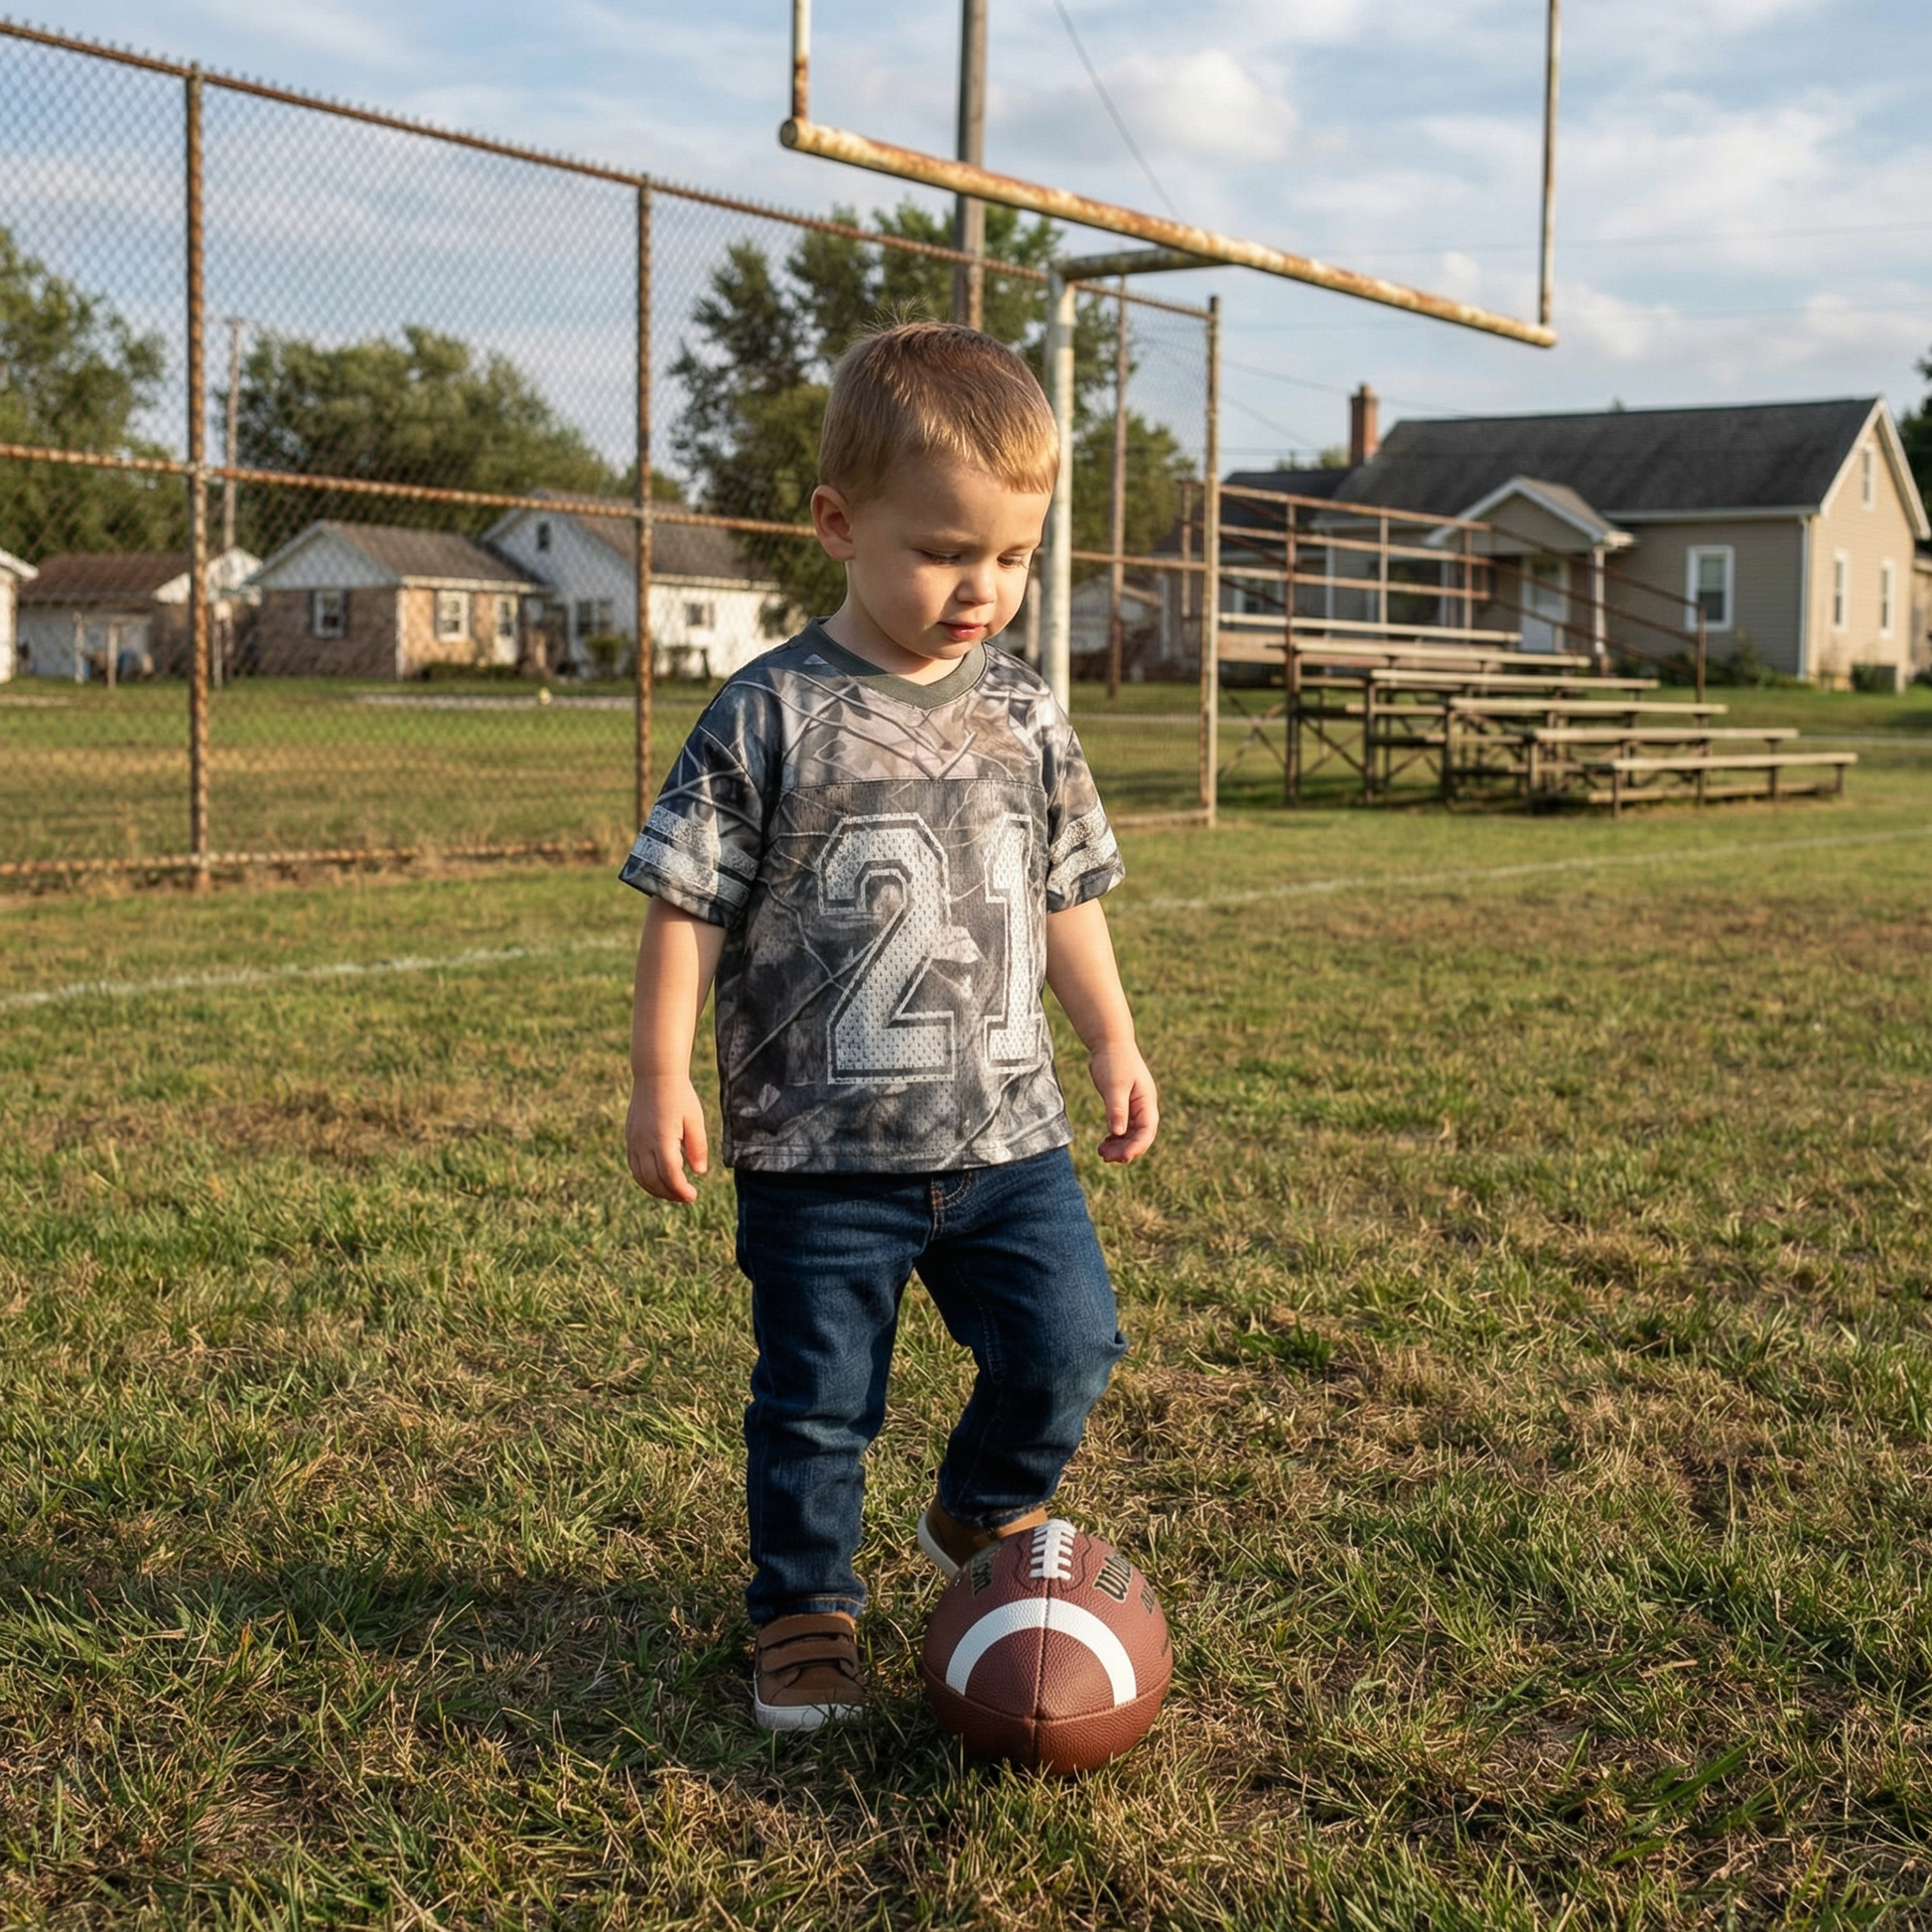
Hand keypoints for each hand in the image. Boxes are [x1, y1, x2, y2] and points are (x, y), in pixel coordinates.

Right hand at [626, 1072, 709, 1201]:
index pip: (670, 1175)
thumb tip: (699, 1172)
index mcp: (662, 1139)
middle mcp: (644, 1143)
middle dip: (670, 1193)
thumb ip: (697, 1147)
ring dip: (656, 1189)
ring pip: (640, 1176)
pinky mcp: (630, 1138)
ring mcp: (634, 1141)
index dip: (681, 1190)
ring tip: (674, 1193)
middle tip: (686, 1197)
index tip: (693, 1196)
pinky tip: (658, 1181)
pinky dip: (645, 1179)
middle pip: (654, 1180)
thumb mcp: (695, 1120)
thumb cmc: (680, 1096)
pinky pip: (634, 1166)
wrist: (656, 1075)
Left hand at [1089, 1039, 1157, 1163]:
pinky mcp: (1124, 1105)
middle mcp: (1144, 1106)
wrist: (1110, 1042)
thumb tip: (1118, 1133)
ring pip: (1131, 1133)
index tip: (1121, 1158)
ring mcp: (1135, 1106)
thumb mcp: (1114, 1086)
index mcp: (1147, 1102)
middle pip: (1140, 1136)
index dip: (1136, 1147)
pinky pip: (1123, 1127)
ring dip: (1119, 1145)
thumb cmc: (1114, 1061)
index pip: (1147, 1131)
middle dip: (1125, 1149)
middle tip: (1105, 1156)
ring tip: (1102, 1152)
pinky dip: (1115, 1137)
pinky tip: (1104, 1142)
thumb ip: (1117, 1109)